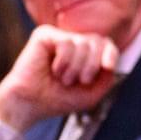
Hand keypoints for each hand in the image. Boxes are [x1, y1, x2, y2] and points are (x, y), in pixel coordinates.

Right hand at [0, 25, 119, 130]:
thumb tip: (110, 60)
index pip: (106, 43)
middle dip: (92, 65)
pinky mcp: (44, 35)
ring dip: (76, 67)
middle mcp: (72, 42)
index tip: (107, 66)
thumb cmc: (56, 99)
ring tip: (63, 78)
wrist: (29, 105)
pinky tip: (53, 69)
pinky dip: (64, 61)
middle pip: (98, 41)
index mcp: (83, 53)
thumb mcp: (91, 94)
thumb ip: (107, 77)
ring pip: (84, 42)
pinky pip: (67, 42)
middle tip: (79, 80)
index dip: (111, 53)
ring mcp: (58, 37)